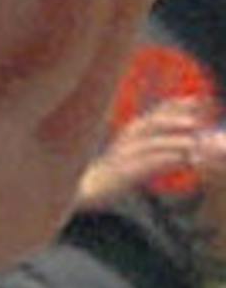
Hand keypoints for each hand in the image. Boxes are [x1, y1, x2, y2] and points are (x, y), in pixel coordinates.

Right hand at [76, 97, 223, 205]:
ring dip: (171, 142)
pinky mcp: (122, 173)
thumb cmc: (117, 171)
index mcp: (132, 132)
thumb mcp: (139, 153)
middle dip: (173, 119)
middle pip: (151, 124)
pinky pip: (144, 165)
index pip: (155, 113)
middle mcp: (126, 139)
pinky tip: (179, 161)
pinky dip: (163, 161)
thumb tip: (192, 145)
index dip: (175, 105)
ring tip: (191, 143)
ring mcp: (122, 156)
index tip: (196, 99)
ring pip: (149, 144)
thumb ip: (162, 147)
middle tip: (195, 121)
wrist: (90, 188)